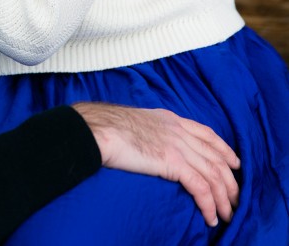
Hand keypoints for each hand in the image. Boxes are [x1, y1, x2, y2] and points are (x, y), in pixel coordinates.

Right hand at [73, 102, 239, 227]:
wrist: (101, 129)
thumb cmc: (110, 127)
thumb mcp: (138, 121)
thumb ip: (153, 130)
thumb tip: (153, 143)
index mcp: (171, 119)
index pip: (206, 133)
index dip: (224, 149)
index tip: (234, 163)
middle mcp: (179, 131)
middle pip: (215, 157)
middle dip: (229, 180)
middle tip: (234, 198)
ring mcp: (178, 145)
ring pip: (212, 174)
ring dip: (223, 198)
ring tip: (226, 214)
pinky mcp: (173, 162)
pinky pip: (200, 187)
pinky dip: (209, 204)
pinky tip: (210, 216)